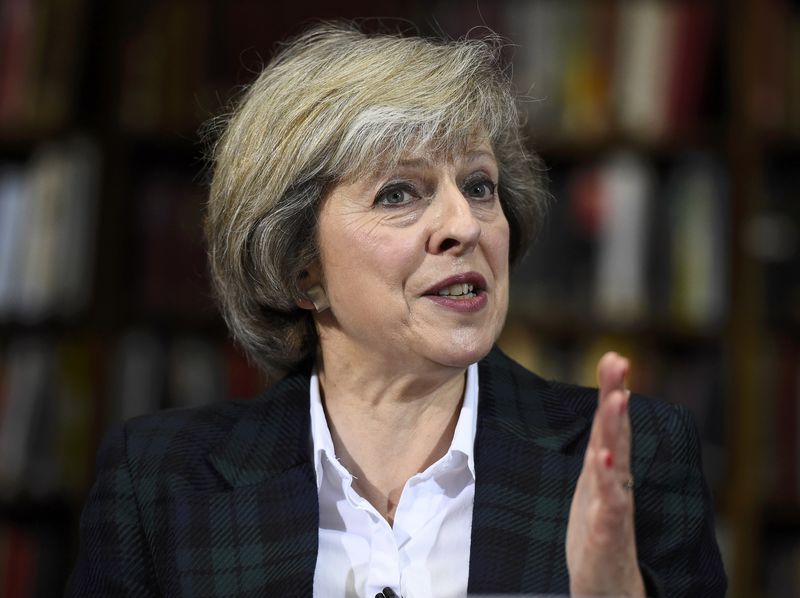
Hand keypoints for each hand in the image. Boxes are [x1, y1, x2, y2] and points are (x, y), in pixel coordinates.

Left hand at [566, 352, 644, 596]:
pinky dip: (609, 482)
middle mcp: (616, 482)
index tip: (614, 358)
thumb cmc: (601, 531)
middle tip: (618, 361)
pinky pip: (610, 504)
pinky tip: (604, 460)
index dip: (611, 391)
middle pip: (615, 433)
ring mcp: (614, 506)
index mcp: (608, 469)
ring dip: (615, 428)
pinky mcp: (607, 532)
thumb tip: (607, 407)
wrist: (608, 585)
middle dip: (615, 396)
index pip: (610, 424)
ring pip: (616, 461)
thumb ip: (601, 446)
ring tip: (616, 398)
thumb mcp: (596, 481)